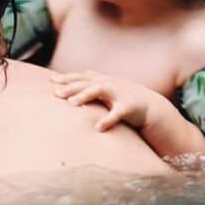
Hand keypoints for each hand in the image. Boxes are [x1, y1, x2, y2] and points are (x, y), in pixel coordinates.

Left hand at [53, 72, 204, 168]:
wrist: (152, 107)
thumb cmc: (126, 99)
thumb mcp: (110, 89)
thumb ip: (95, 83)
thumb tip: (81, 77)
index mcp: (104, 81)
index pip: (82, 76)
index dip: (67, 78)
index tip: (52, 81)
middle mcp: (110, 84)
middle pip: (87, 82)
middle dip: (71, 87)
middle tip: (56, 94)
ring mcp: (119, 94)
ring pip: (100, 91)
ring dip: (85, 96)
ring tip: (72, 104)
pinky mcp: (129, 107)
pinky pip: (117, 113)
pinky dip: (108, 120)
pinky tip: (98, 128)